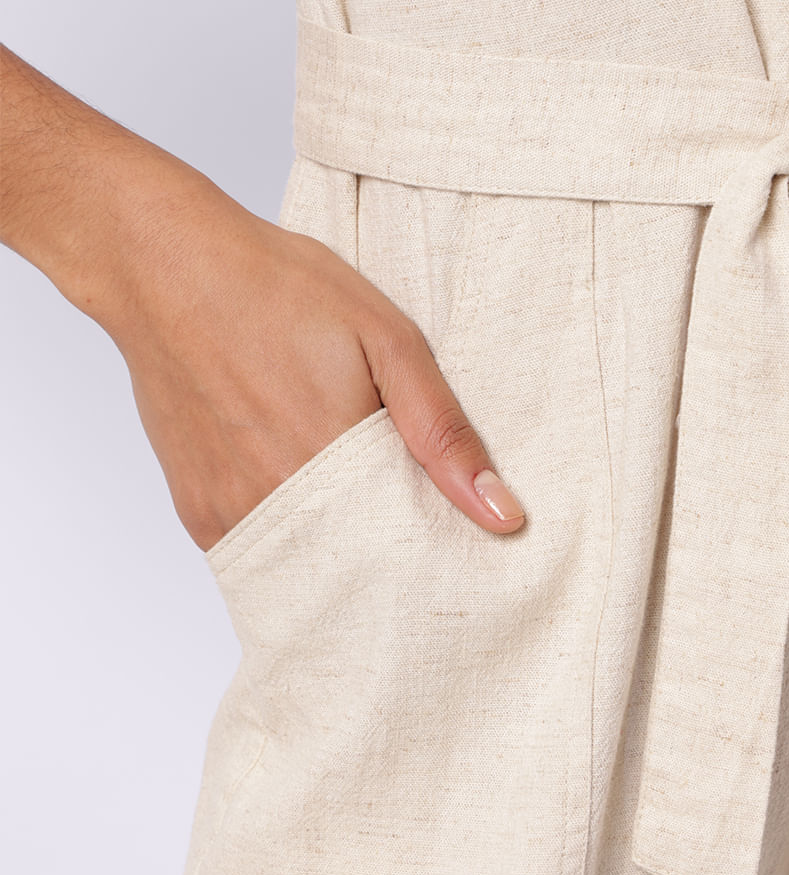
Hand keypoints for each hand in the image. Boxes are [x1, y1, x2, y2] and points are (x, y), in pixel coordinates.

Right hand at [0, 44, 524, 553]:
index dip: (434, 551)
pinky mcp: (200, 517)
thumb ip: (444, 434)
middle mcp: (280, 505)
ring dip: (337, 546)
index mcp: (336, 466)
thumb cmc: (278, 289)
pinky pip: (263, 551)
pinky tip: (294, 484)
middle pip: (358, 570)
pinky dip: (289, 533)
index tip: (453, 541)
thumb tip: (503, 515)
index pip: (407, 555)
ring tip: (343, 486)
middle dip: (387, 554)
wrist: (163, 266)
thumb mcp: (387, 340)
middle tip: (400, 509)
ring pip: (309, 567)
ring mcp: (233, 514)